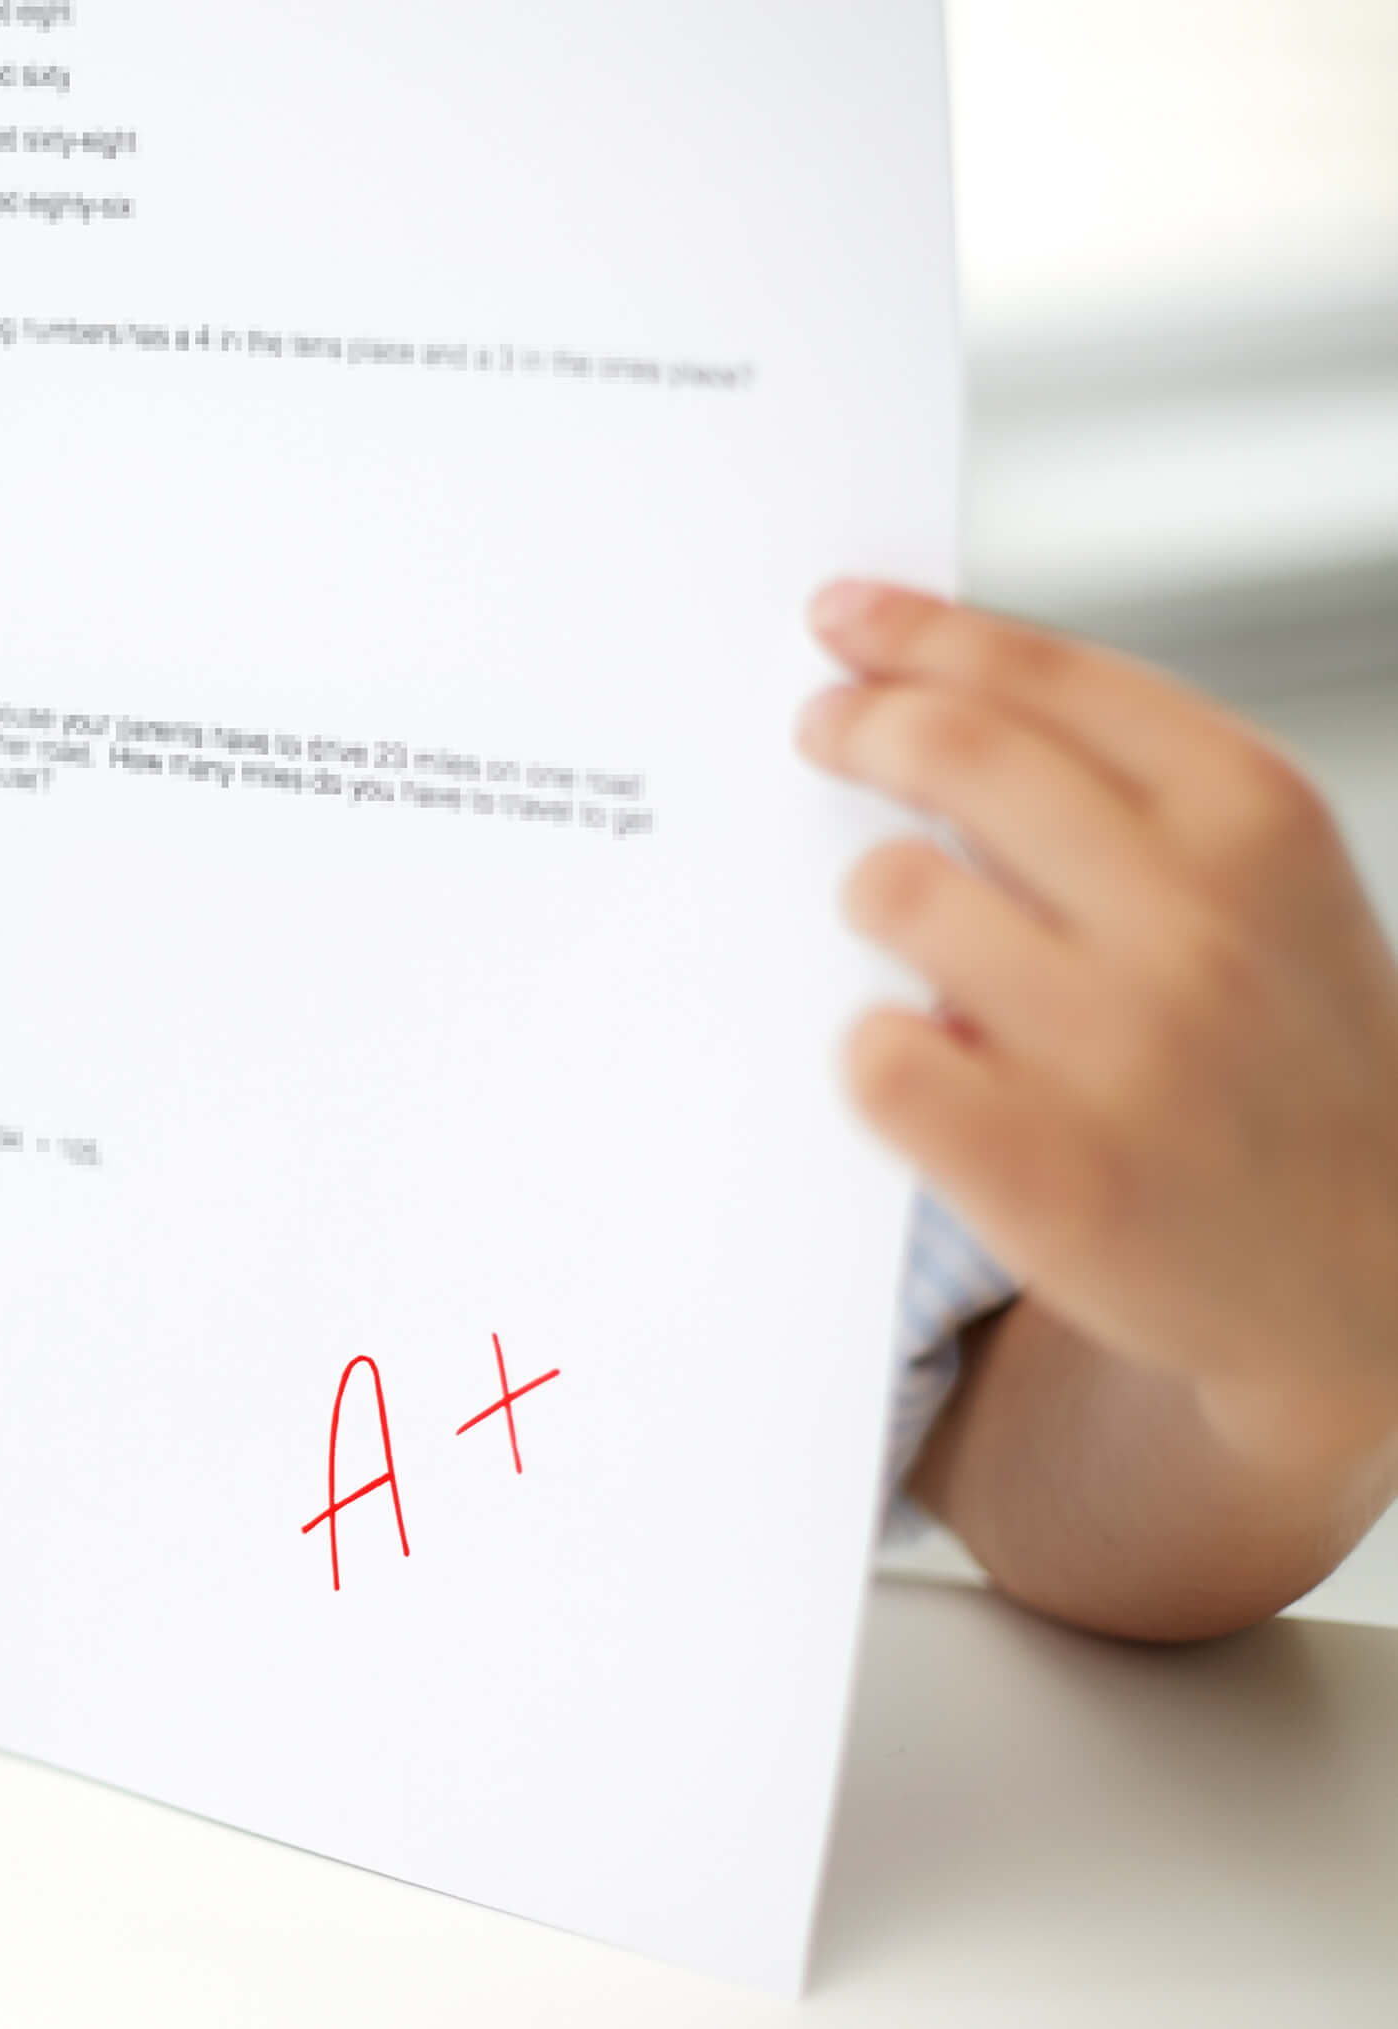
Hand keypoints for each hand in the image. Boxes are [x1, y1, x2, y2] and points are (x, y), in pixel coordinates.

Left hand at [799, 582, 1397, 1483]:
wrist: (1369, 1276)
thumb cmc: (1292, 1064)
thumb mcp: (1273, 887)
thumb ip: (1129, 789)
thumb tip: (938, 688)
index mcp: (1255, 820)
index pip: (1046, 675)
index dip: (923, 634)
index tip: (843, 617)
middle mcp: (1193, 916)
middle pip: (949, 752)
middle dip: (860, 725)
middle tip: (820, 727)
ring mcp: (1117, 1044)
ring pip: (893, 892)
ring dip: (876, 901)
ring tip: (912, 938)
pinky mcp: (1039, 1164)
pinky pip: (874, 1051)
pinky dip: (879, 1049)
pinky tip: (928, 1062)